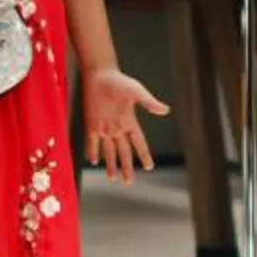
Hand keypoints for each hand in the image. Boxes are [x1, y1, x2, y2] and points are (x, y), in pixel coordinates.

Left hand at [83, 65, 168, 182]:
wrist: (99, 73)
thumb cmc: (119, 81)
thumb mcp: (136, 91)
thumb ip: (148, 102)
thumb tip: (165, 111)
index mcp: (129, 121)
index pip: (138, 143)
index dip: (143, 155)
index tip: (149, 167)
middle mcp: (117, 127)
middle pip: (123, 152)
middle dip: (126, 168)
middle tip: (129, 183)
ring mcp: (104, 126)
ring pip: (108, 151)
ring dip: (110, 164)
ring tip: (112, 179)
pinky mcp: (91, 123)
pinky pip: (91, 141)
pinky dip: (93, 151)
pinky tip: (94, 161)